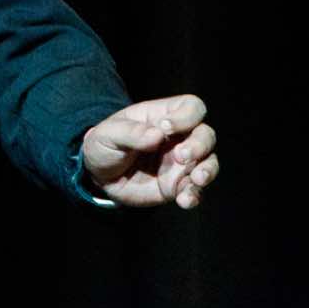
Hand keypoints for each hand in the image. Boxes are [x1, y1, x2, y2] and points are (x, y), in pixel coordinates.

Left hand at [80, 95, 218, 208]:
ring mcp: (181, 163)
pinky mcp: (178, 186)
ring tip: (196, 179)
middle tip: (180, 155)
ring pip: (209, 162)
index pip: (192, 107)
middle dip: (199, 144)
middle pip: (206, 134)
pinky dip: (195, 195)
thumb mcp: (109, 134)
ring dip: (207, 170)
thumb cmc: (106, 144)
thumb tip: (157, 135)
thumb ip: (131, 132)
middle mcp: (179, 138)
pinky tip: (184, 200)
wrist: (99, 175)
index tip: (164, 128)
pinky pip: (196, 190)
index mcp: (164, 116)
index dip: (186, 116)